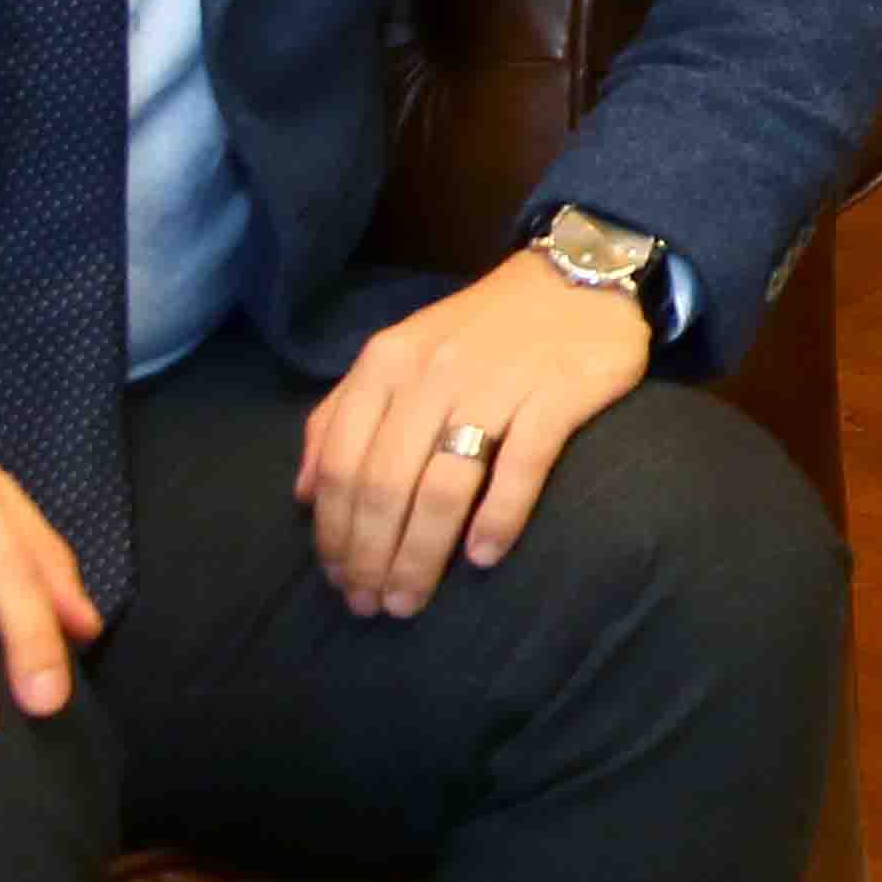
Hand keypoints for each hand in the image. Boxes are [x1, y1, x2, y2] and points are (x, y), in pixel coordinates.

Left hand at [295, 248, 652, 619]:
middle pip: (385, 483)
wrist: (579, 275)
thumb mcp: (399, 355)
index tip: (340, 581)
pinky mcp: (557, 392)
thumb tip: (303, 493)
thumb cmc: (482, 330)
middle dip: (371, 556)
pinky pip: (520, 466)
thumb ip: (342, 414)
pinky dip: (499, 518)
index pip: (340, 462)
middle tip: (373, 606)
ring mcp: (496, 382)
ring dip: (420, 554)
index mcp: (387, 363)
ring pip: (442, 485)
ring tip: (411, 600)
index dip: (333, 532)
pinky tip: (483, 559)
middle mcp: (433, 372)